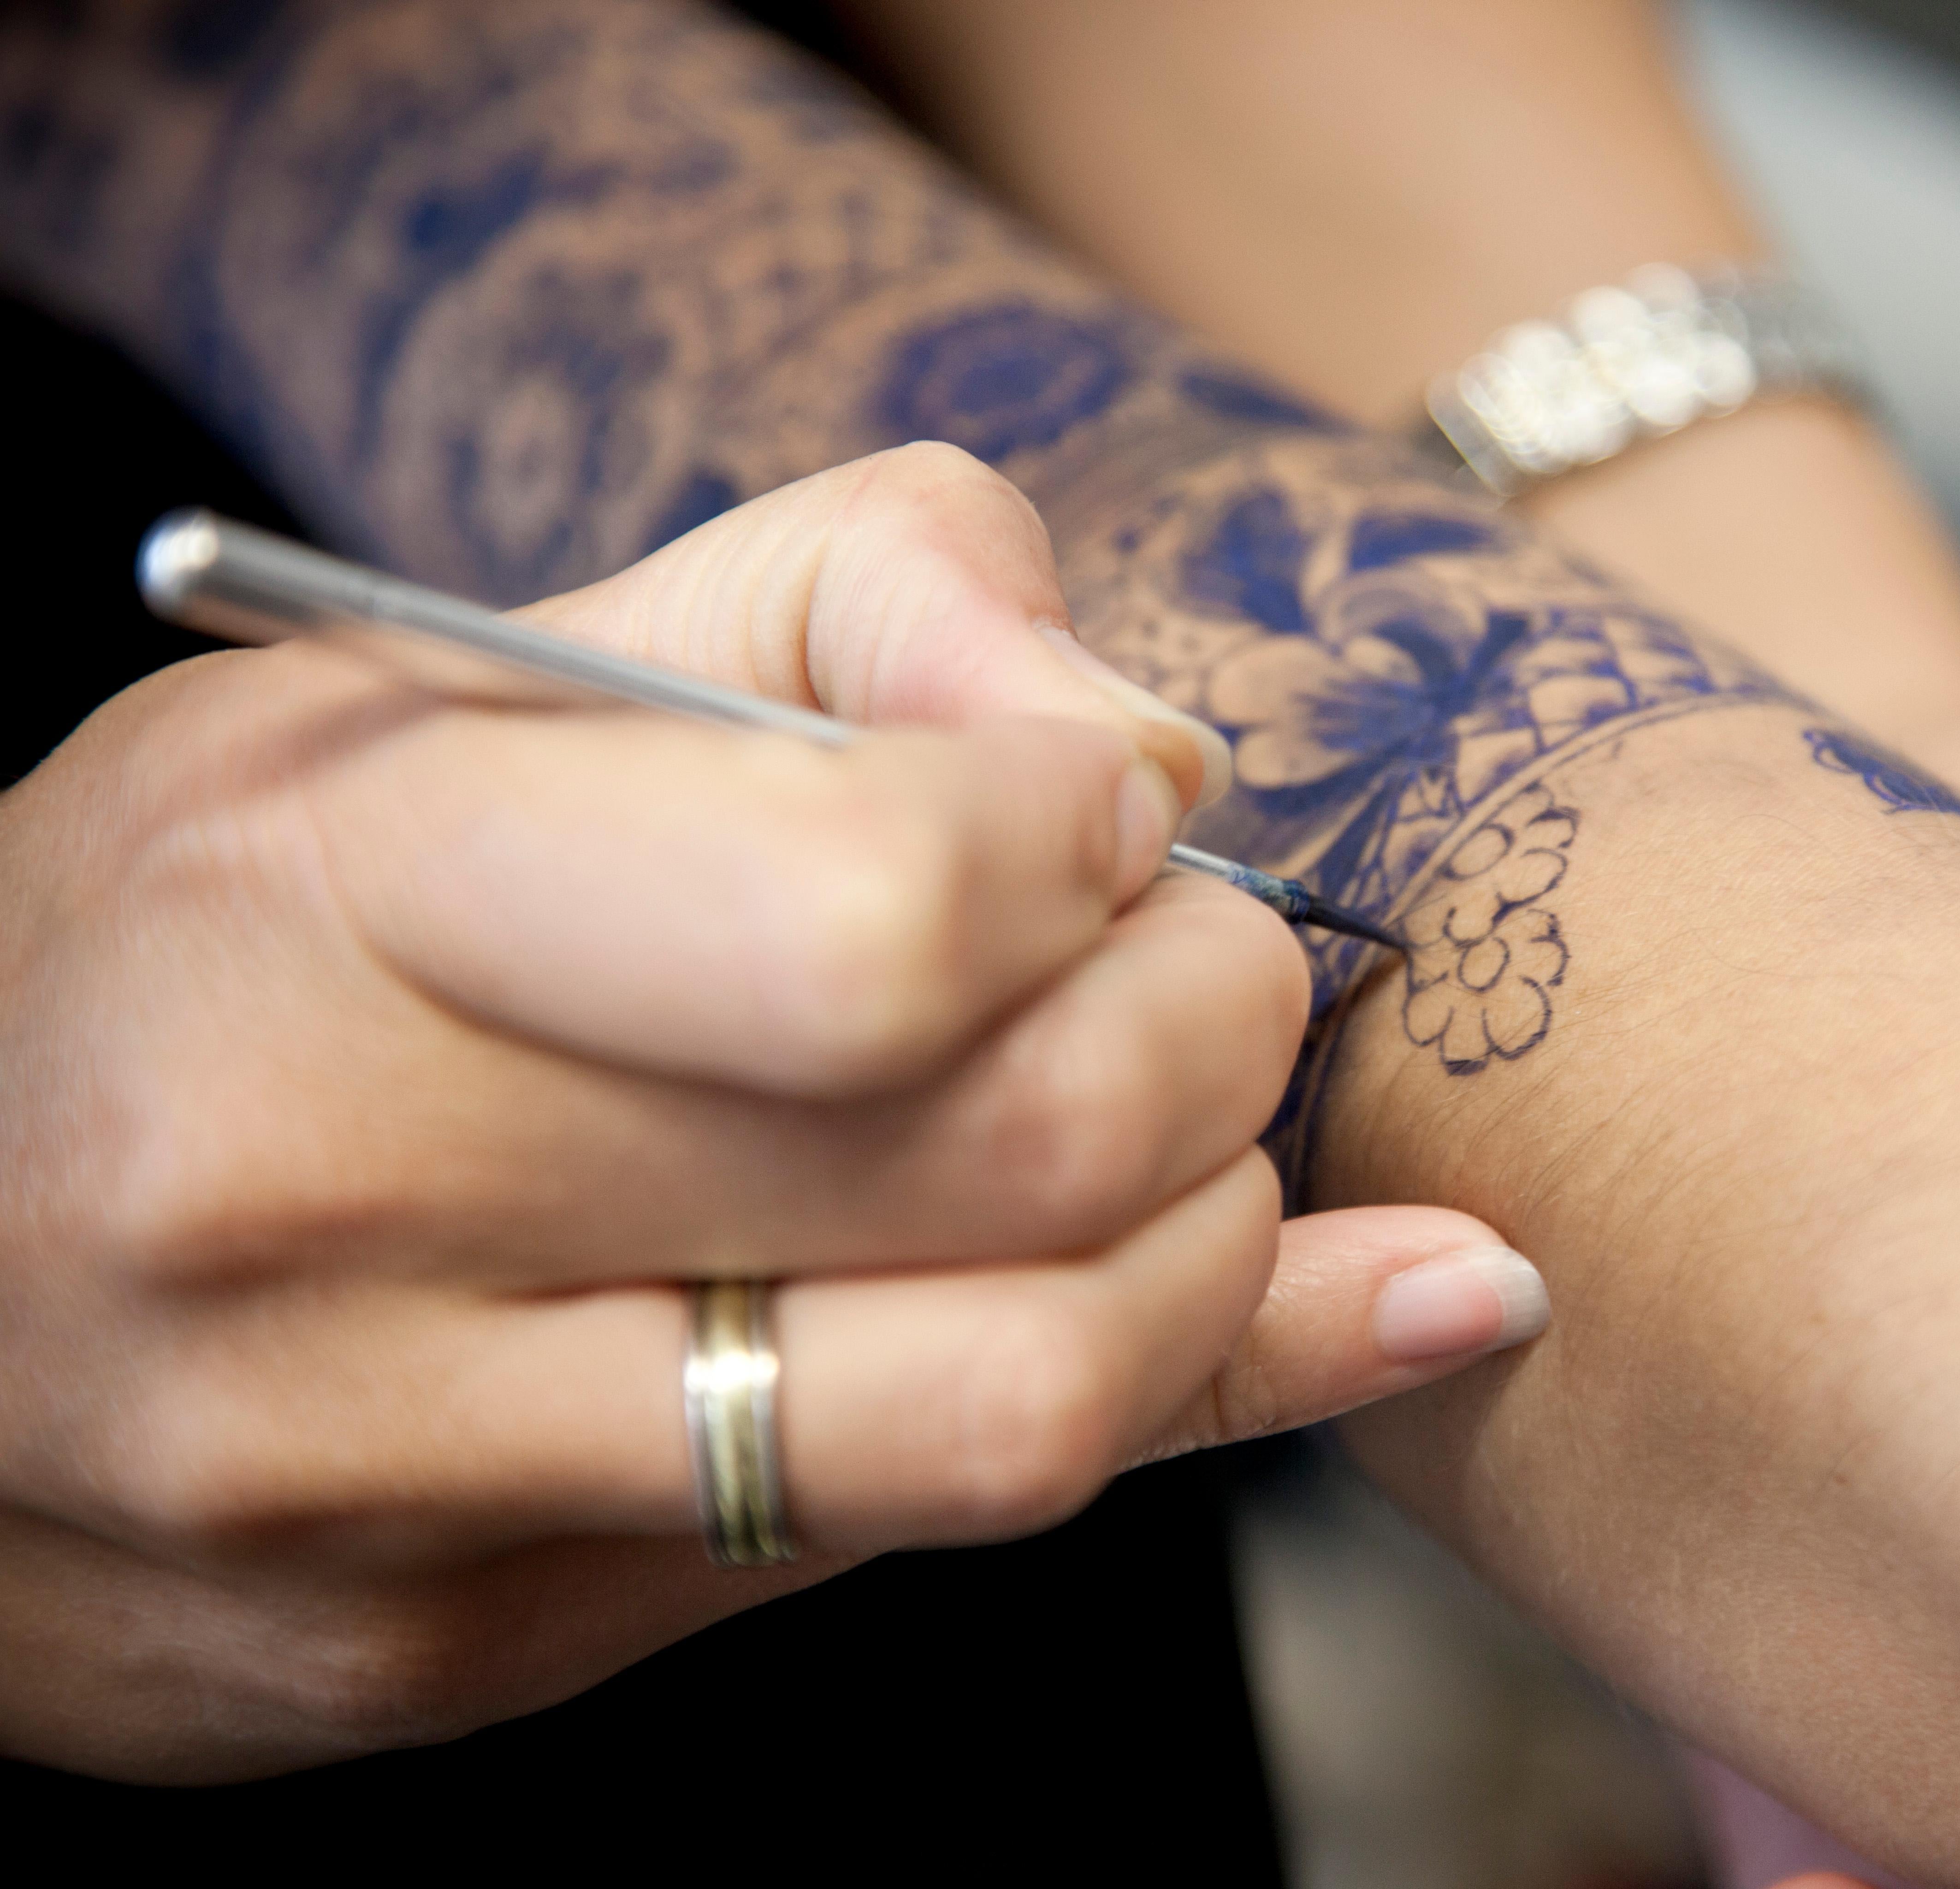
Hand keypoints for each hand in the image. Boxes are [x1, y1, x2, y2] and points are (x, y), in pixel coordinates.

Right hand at [0, 445, 1539, 1782]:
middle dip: (1214, 1025)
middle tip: (1193, 960)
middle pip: (1016, 1153)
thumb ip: (839, 607)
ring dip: (1214, 1245)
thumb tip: (1139, 740)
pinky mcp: (482, 1649)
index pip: (867, 917)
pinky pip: (942, 1536)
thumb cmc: (224, 928)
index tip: (1103, 806)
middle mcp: (343, 1217)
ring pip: (1029, 1408)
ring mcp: (410, 1486)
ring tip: (1172, 1142)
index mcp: (338, 906)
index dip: (1084, 838)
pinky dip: (1177, 1387)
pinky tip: (1306, 1298)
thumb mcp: (453, 678)